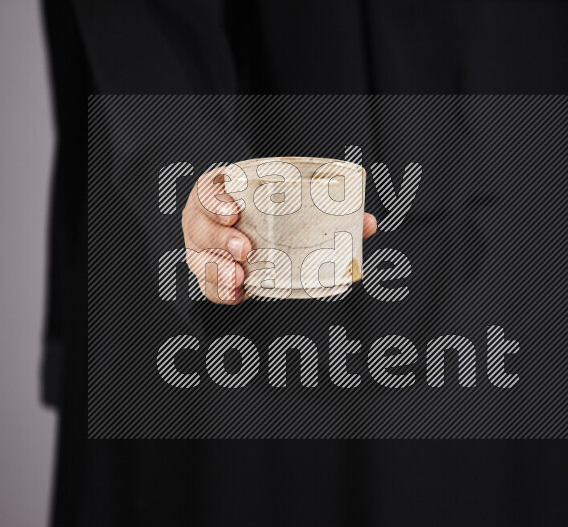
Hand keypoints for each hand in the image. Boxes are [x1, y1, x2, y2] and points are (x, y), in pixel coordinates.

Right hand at [182, 167, 376, 304]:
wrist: (248, 228)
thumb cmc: (270, 212)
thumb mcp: (285, 203)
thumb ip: (325, 211)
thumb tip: (368, 223)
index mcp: (220, 193)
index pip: (207, 192)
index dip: (216, 201)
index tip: (234, 211)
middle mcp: (204, 220)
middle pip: (199, 228)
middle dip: (220, 238)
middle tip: (245, 249)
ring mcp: (202, 249)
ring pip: (200, 259)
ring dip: (219, 269)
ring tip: (239, 277)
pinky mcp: (209, 274)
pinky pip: (209, 286)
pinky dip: (222, 291)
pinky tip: (237, 294)